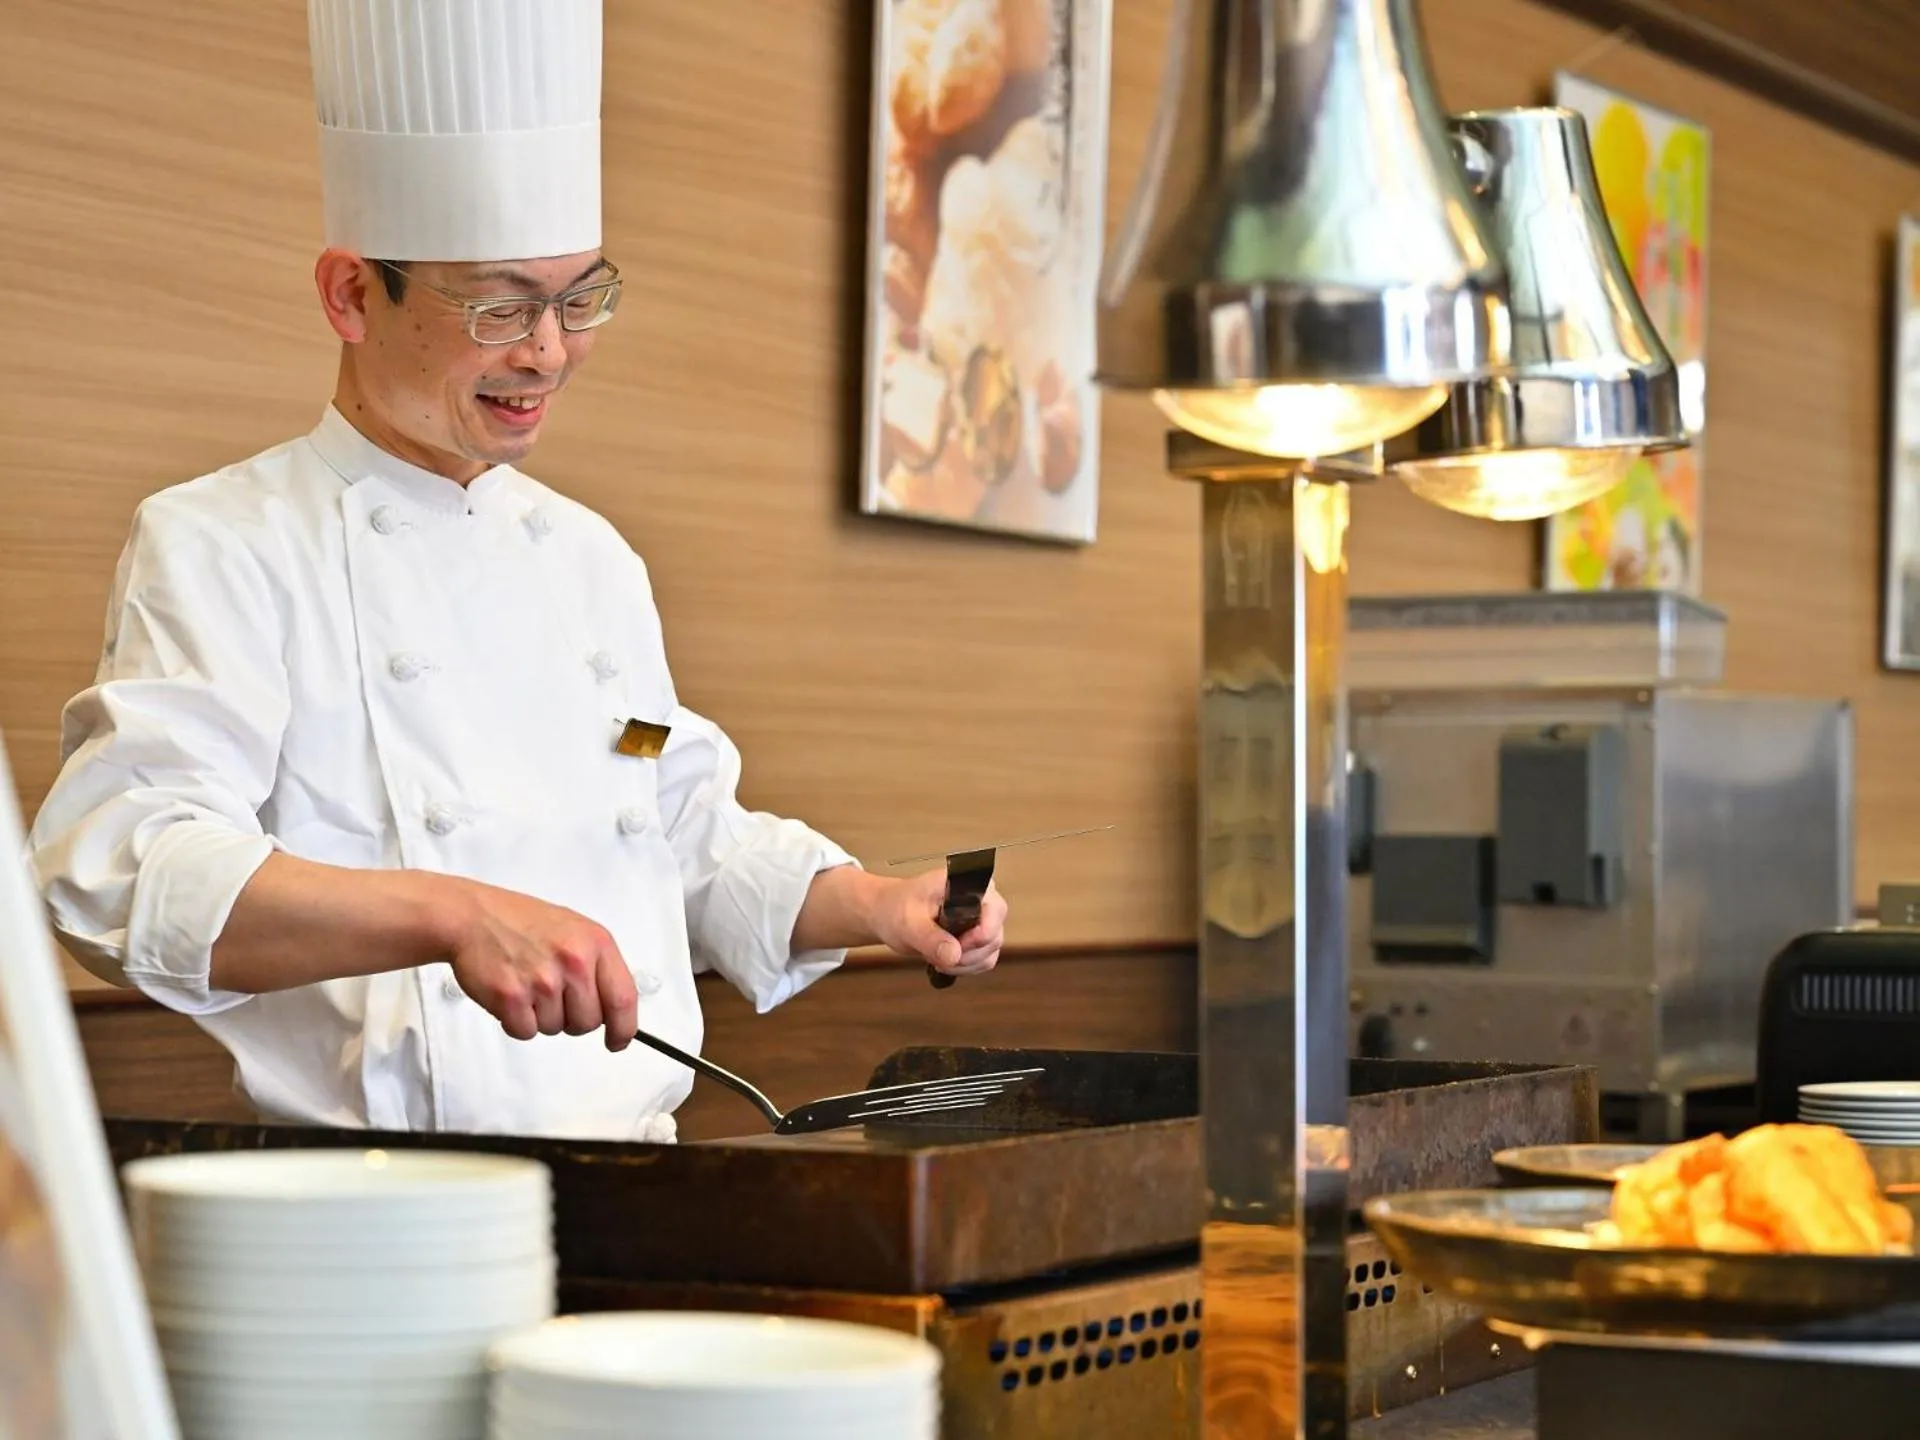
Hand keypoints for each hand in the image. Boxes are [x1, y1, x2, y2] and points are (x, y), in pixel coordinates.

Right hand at [440, 878, 639, 1050]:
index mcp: (596, 943)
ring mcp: (542, 980)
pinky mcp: (511, 996)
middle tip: (552, 993)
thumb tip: (615, 1011)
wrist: (475, 916)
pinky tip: (511, 993)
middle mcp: (573, 961)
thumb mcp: (576, 931)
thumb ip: (599, 967)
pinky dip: (516, 1021)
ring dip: (541, 1016)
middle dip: (572, 1018)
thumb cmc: (524, 923)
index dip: (623, 1028)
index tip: (617, 1040)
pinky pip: (525, 1032)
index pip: (623, 999)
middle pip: (588, 1022)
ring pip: (555, 1028)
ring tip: (527, 983)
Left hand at [871, 868, 1006, 979]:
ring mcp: (983, 921)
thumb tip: (954, 955)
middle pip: (994, 936)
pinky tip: (944, 963)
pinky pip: (984, 961)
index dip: (979, 934)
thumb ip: (929, 937)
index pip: (995, 911)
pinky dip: (966, 968)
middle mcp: (984, 901)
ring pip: (990, 952)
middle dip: (967, 954)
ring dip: (965, 964)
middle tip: (938, 956)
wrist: (888, 914)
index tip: (953, 944)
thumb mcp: (907, 922)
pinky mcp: (977, 939)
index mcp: (971, 884)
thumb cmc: (897, 908)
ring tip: (937, 959)